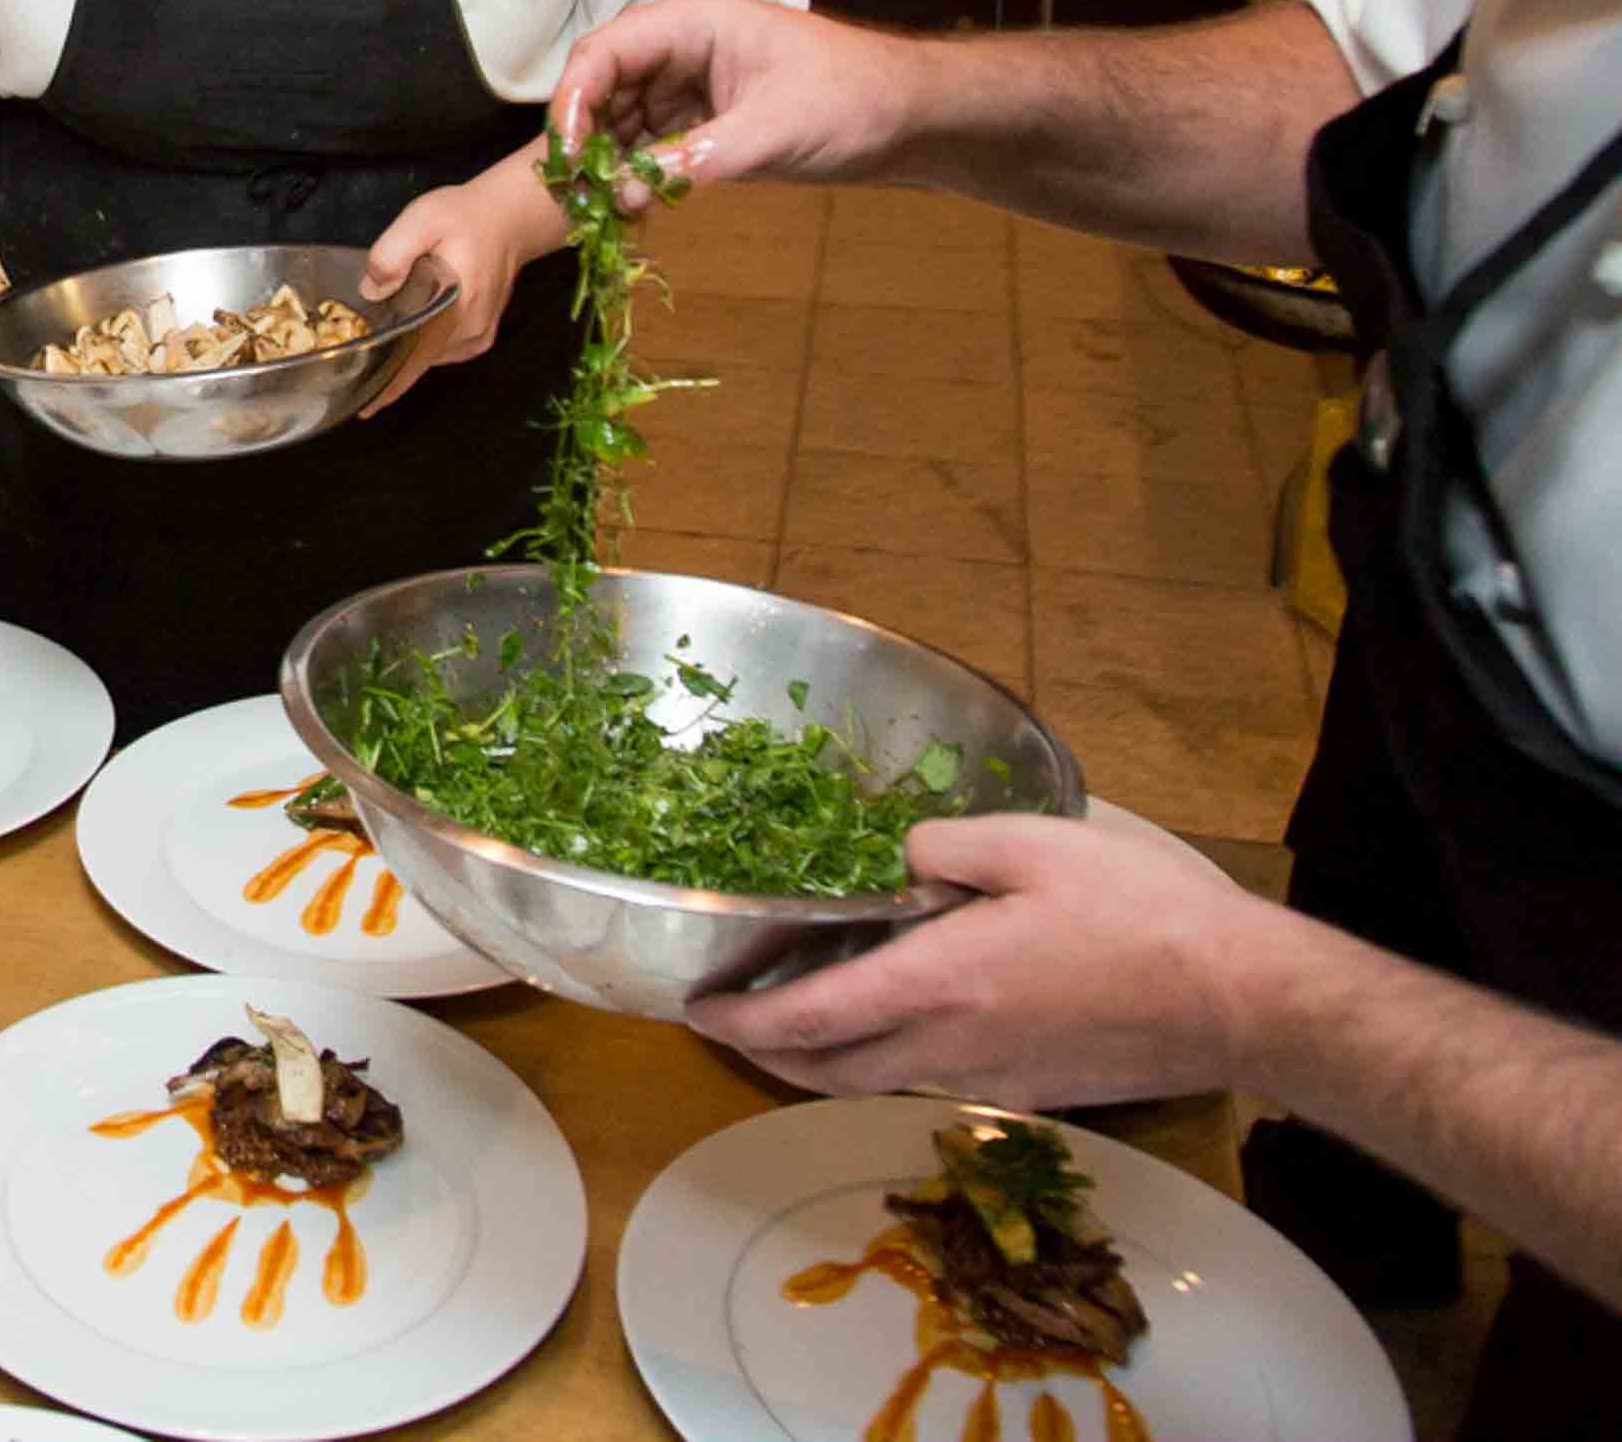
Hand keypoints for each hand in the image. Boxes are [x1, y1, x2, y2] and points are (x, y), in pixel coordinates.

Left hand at [353, 158, 549, 416]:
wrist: (512, 216)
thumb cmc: (465, 216)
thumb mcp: (422, 220)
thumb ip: (392, 254)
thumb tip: (370, 291)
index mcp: (456, 311)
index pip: (415, 361)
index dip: (387, 387)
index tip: (362, 408)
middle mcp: (469, 334)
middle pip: (417, 362)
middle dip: (385, 366)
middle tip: (349, 365)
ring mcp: (477, 338)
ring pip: (428, 356)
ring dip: (402, 353)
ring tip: (370, 344)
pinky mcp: (479, 335)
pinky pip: (440, 348)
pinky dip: (419, 344)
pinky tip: (402, 330)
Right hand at [550, 0, 926, 210]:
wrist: (910, 116)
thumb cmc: (852, 102)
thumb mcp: (767, 133)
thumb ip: (689, 162)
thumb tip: (620, 196)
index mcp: (690, 22)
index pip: (600, 55)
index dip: (571, 105)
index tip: (565, 160)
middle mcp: (679, 45)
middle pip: (600, 86)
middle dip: (584, 139)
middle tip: (578, 196)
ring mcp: (688, 79)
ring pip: (619, 117)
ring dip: (608, 160)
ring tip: (603, 208)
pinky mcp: (702, 113)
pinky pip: (648, 139)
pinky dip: (636, 170)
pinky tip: (632, 205)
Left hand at [687, 815, 1279, 1108]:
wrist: (1241, 1002)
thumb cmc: (1140, 917)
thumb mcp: (1033, 845)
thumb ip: (947, 848)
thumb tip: (903, 859)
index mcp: (936, 985)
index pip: (806, 1020)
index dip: (738, 1023)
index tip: (695, 1011)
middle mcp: (950, 1046)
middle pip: (828, 1070)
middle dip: (765, 1055)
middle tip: (732, 1026)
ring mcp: (995, 1077)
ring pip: (882, 1080)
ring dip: (829, 1060)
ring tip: (805, 1022)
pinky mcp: (1038, 1090)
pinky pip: (942, 1079)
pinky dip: (897, 1059)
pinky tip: (908, 1023)